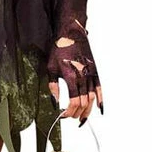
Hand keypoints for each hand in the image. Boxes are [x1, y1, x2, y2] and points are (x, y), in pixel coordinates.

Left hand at [47, 0, 103, 123]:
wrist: (71, 32)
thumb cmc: (59, 49)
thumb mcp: (50, 68)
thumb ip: (52, 87)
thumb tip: (53, 103)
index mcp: (72, 77)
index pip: (73, 102)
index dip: (68, 112)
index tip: (62, 116)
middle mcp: (84, 77)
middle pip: (84, 103)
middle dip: (77, 113)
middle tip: (71, 118)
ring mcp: (91, 74)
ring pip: (92, 98)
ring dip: (88, 110)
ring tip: (82, 118)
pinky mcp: (95, 70)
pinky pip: (100, 88)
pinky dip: (101, 100)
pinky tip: (100, 109)